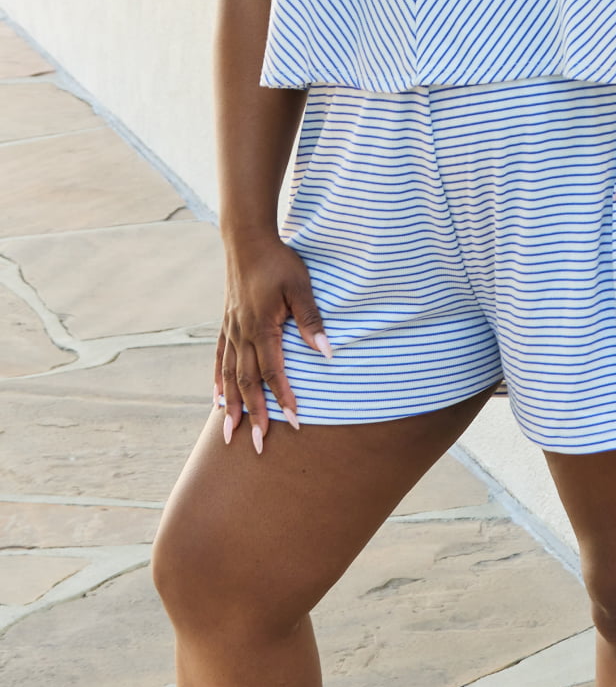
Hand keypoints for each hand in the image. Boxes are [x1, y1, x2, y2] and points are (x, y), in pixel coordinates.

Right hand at [213, 234, 331, 452]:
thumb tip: (326, 352)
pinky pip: (219, 359)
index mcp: (261, 326)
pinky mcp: (226, 323)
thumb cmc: (279, 261)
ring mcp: (231, 329)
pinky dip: (218, 382)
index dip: (283, 398)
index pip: (273, 371)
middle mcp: (242, 333)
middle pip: (247, 382)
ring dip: (232, 406)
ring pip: (229, 376)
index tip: (293, 423)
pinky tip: (218, 400)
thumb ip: (311, 320)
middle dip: (254, 415)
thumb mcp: (300, 286)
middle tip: (258, 446)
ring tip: (229, 435)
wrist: (247, 240)